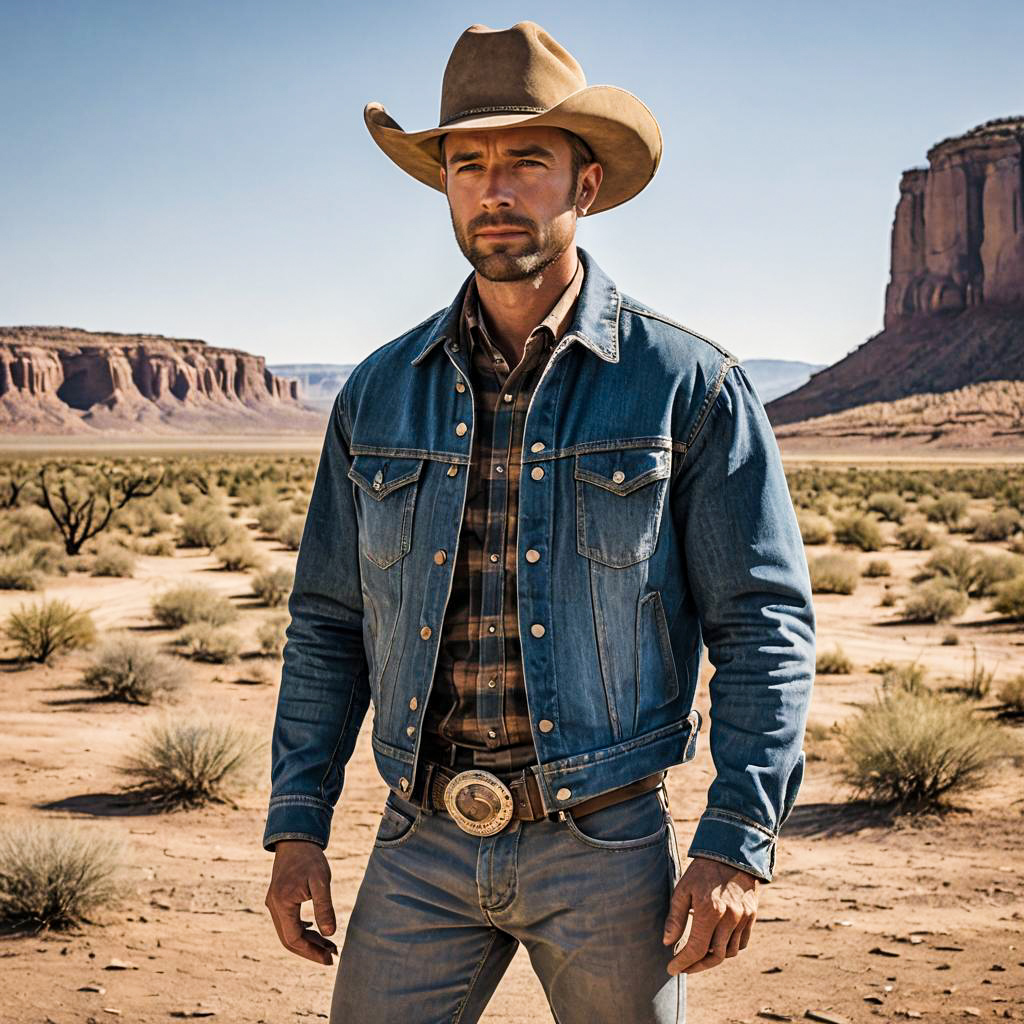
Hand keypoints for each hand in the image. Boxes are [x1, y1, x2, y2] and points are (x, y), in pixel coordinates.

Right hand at [265, 839, 337, 964]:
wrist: (296, 839)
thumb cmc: (310, 858)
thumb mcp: (321, 881)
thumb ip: (324, 908)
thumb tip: (330, 934)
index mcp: (282, 903)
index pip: (294, 938)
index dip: (311, 952)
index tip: (330, 957)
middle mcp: (274, 906)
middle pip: (289, 940)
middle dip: (310, 950)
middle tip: (332, 956)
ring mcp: (274, 903)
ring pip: (288, 932)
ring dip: (307, 941)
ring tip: (329, 946)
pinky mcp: (278, 899)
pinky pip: (287, 922)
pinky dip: (302, 930)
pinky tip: (316, 931)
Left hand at [662, 855, 759, 974]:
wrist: (731, 852)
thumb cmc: (702, 871)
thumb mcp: (683, 889)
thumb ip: (676, 917)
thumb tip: (667, 942)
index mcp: (709, 910)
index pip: (696, 948)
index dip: (683, 962)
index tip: (671, 969)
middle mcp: (729, 917)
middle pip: (715, 956)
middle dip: (697, 966)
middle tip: (684, 966)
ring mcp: (743, 918)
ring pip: (730, 952)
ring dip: (714, 958)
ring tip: (699, 955)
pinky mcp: (752, 916)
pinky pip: (742, 943)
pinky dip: (729, 948)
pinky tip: (717, 945)